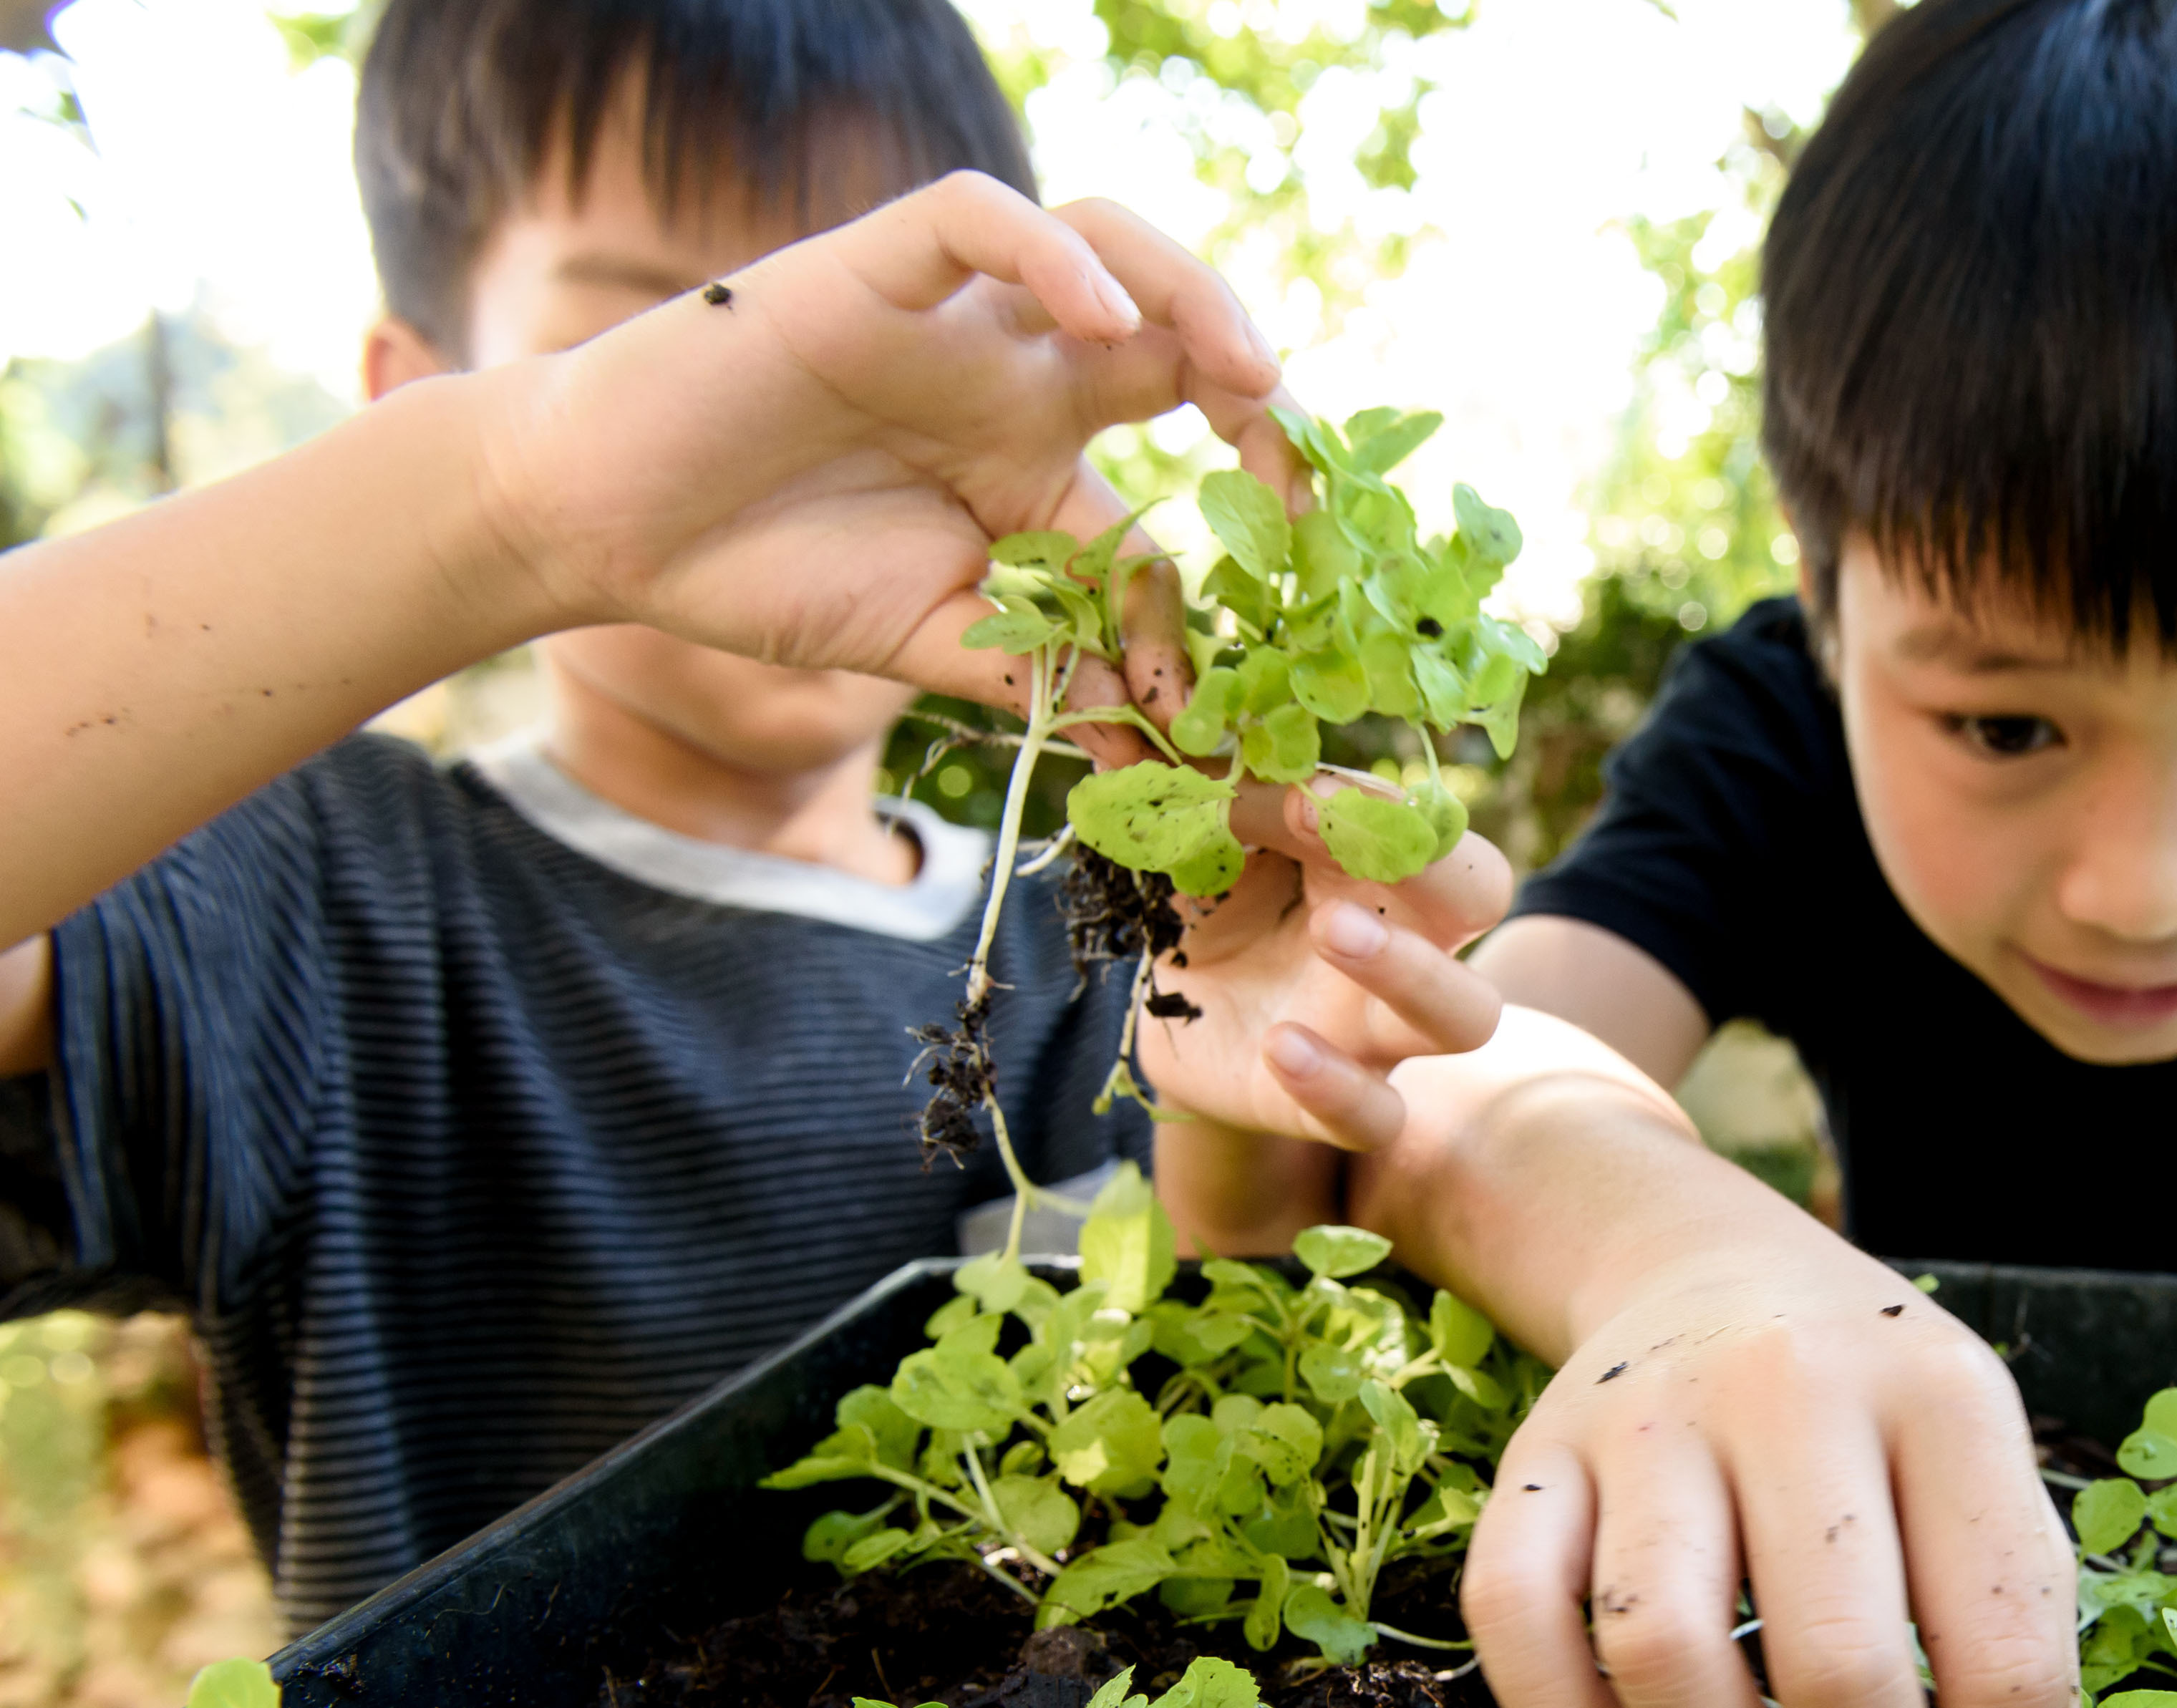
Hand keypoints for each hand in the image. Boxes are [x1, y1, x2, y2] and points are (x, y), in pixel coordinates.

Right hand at [476, 173, 1287, 703]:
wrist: (609, 535)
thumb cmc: (766, 578)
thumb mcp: (937, 645)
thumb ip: (1049, 679)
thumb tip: (1174, 757)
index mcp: (1039, 467)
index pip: (1174, 496)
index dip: (1228, 574)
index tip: (1252, 658)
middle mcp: (1016, 379)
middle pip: (1180, 343)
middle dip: (1263, 399)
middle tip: (1307, 480)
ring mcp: (952, 320)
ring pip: (1108, 248)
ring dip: (1193, 296)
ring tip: (1248, 373)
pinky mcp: (872, 270)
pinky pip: (981, 221)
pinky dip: (1052, 256)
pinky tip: (1102, 319)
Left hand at [1130, 777, 1511, 1149]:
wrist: (1178, 1019)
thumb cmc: (1214, 904)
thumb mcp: (1194, 837)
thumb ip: (1179, 779)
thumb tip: (1118, 696)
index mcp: (1378, 860)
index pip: (1422, 817)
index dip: (1373, 801)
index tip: (1297, 789)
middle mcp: (1407, 941)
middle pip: (1482, 897)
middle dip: (1434, 861)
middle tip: (1333, 828)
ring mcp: (1380, 1031)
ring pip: (1463, 1014)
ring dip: (1410, 968)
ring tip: (1331, 932)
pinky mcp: (1335, 1107)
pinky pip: (1374, 1113)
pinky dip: (1336, 1084)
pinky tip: (1280, 1046)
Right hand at [1458, 1235, 2084, 1707]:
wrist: (1715, 1267)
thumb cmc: (1873, 1405)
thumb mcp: (1978, 1462)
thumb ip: (2006, 1620)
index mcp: (1941, 1400)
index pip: (2001, 1647)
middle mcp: (1791, 1389)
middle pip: (1832, 1665)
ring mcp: (1648, 1417)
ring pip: (1662, 1654)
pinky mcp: (1535, 1453)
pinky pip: (1515, 1621)